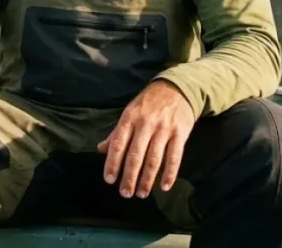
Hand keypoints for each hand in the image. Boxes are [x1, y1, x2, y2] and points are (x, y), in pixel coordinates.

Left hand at [97, 79, 195, 198]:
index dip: (112, 162)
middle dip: (129, 176)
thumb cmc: (148, 103)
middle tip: (125, 193)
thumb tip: (101, 149)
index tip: (109, 180)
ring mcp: (164, 129)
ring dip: (147, 179)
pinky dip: (170, 173)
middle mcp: (145, 124)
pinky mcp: (180, 133)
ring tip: (142, 194)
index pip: (118, 144)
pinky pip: (174, 157)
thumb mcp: (129, 112)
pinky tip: (164, 186)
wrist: (176, 87)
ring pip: (154, 158)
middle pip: (135, 154)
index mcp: (129, 118)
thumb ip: (116, 132)